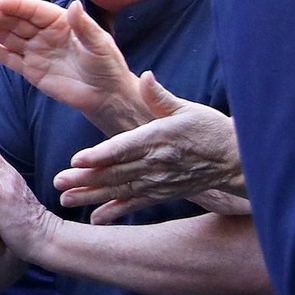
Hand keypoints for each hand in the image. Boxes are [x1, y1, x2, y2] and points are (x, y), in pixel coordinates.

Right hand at [0, 0, 144, 129]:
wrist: (105, 96)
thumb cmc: (107, 66)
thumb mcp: (99, 44)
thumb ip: (84, 27)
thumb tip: (74, 6)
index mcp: (61, 22)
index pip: (35, 10)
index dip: (17, 6)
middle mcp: (45, 33)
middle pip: (16, 21)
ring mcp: (36, 51)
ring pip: (9, 37)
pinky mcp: (31, 70)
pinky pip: (10, 59)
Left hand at [53, 72, 245, 223]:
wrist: (236, 161)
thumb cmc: (211, 129)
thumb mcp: (187, 108)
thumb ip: (160, 97)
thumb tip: (145, 77)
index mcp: (159, 138)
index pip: (124, 147)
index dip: (99, 155)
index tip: (77, 160)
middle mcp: (156, 163)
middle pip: (115, 171)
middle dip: (85, 178)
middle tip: (58, 182)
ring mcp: (159, 181)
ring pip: (120, 190)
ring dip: (92, 195)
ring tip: (66, 199)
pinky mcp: (163, 193)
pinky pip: (135, 204)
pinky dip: (115, 211)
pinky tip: (95, 218)